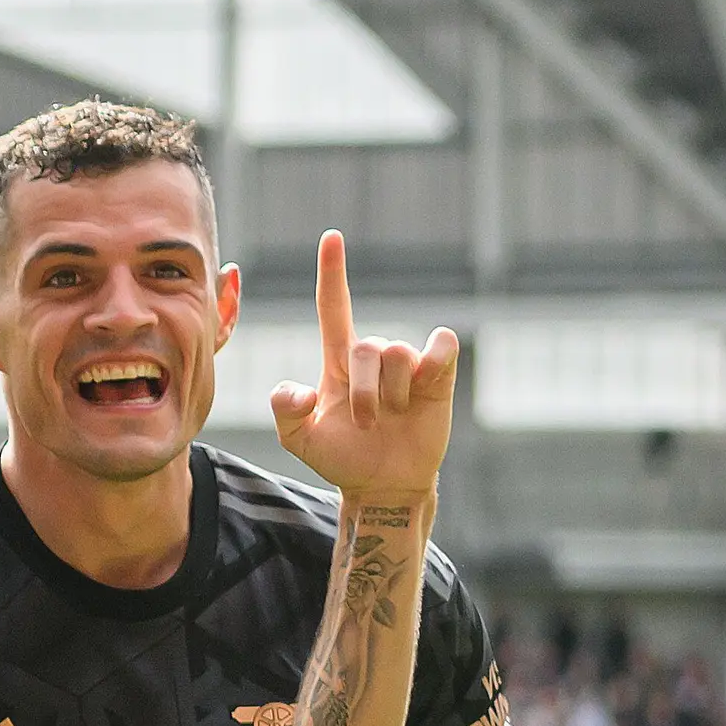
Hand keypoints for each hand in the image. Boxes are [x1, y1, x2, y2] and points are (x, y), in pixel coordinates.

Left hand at [268, 231, 460, 505]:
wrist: (382, 487)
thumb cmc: (342, 459)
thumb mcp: (299, 439)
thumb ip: (284, 408)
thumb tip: (301, 389)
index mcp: (340, 361)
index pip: (334, 307)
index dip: (332, 272)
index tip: (332, 237)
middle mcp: (374, 356)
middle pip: (367, 347)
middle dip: (364, 392)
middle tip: (366, 424)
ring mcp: (407, 364)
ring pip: (398, 353)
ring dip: (391, 395)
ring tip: (392, 420)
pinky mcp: (439, 374)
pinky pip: (442, 344)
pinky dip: (434, 361)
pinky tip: (426, 386)